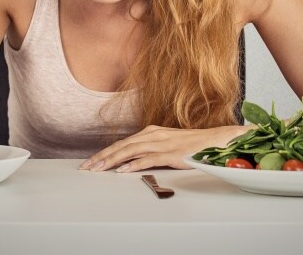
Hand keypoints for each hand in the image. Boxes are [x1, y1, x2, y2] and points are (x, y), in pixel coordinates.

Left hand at [79, 124, 247, 172]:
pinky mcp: (171, 154)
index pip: (122, 143)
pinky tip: (123, 170)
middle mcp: (153, 135)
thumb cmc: (191, 144)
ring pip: (130, 151)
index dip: (105, 152)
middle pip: (122, 146)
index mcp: (150, 132)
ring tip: (98, 169)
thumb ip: (150, 149)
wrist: (214, 140)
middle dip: (102, 157)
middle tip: (87, 168)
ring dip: (112, 161)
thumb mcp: (167, 143)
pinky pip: (148, 159)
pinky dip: (133, 165)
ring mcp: (162, 143)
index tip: (91, 162)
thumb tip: (132, 161)